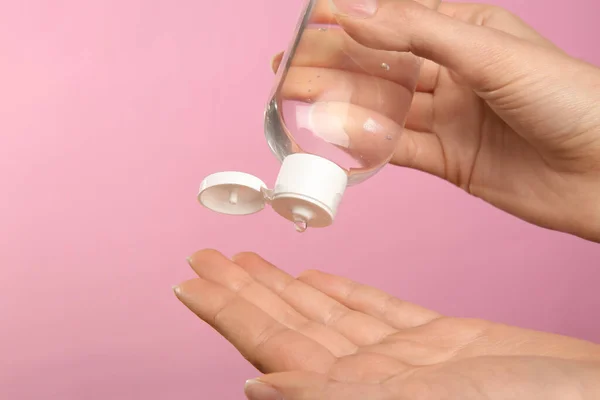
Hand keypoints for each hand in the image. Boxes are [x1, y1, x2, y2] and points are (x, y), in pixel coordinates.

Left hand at [174, 250, 599, 399]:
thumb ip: (336, 397)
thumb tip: (257, 387)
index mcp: (358, 394)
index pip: (272, 345)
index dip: (228, 313)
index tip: (190, 283)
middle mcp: (373, 379)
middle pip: (290, 325)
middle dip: (245, 289)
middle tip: (206, 255)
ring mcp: (406, 358)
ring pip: (327, 313)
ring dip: (285, 285)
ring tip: (247, 259)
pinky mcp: (441, 340)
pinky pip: (377, 310)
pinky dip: (343, 291)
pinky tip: (314, 277)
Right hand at [272, 1, 599, 241]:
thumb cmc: (568, 99)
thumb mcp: (489, 52)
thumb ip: (418, 33)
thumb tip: (354, 13)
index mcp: (468, 33)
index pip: (395, 21)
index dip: (350, 19)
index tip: (306, 20)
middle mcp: (454, 74)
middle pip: (380, 67)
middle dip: (332, 65)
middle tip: (286, 68)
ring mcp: (450, 118)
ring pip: (382, 108)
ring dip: (339, 104)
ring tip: (295, 99)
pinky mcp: (450, 160)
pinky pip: (398, 149)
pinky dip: (365, 144)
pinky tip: (332, 137)